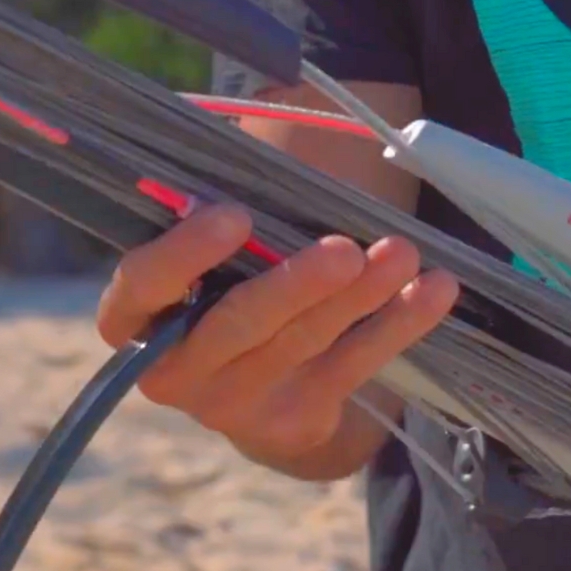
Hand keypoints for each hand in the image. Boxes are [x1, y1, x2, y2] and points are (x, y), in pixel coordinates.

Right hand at [96, 203, 458, 464]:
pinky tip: (435, 291)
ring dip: (360, 297)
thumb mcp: (201, 257)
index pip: (144, 285)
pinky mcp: (295, 420)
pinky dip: (398, 324)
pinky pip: (353, 366)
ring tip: (402, 254)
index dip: (184, 254)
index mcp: (135, 319)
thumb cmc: (220, 289)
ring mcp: (236, 404)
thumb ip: (209, 218)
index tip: (235, 216)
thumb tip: (239, 150)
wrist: (253, 390)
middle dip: (295, 285)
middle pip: (239, 324)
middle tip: (344, 250)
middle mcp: (176, 371)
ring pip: (304, 344)